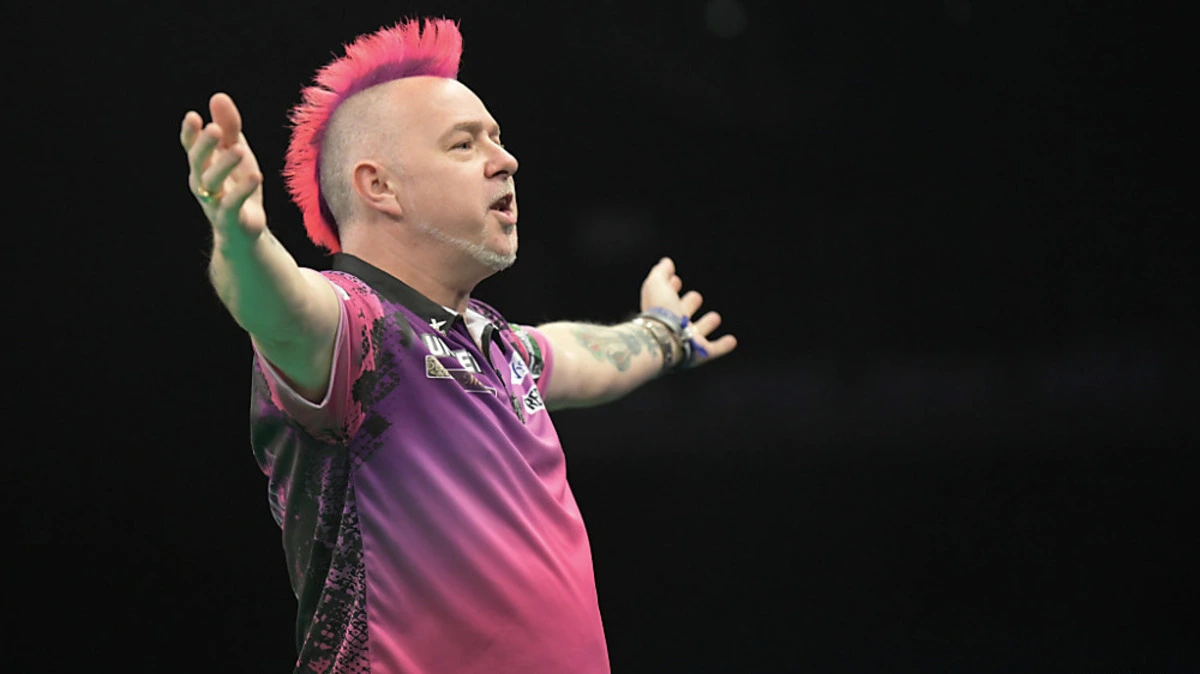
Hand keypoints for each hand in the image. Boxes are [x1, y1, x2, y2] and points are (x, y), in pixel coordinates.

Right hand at [180, 92, 266, 243]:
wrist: (244, 231)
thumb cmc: (237, 186)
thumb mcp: (236, 152)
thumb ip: (229, 127)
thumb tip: (218, 96)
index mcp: (202, 164)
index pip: (191, 146)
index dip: (190, 133)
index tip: (193, 116)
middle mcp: (202, 182)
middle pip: (198, 161)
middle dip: (205, 145)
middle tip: (215, 129)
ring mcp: (214, 202)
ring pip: (213, 182)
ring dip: (225, 165)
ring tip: (240, 149)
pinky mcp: (229, 219)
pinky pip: (232, 203)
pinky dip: (242, 190)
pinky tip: (255, 175)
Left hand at [640, 257, 737, 366]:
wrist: (662, 339)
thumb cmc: (658, 311)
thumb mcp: (656, 283)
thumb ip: (661, 272)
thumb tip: (666, 262)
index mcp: (661, 309)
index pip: (666, 297)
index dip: (671, 287)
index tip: (676, 280)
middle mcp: (673, 325)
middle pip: (682, 314)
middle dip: (688, 304)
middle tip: (696, 297)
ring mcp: (687, 340)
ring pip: (697, 331)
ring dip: (705, 324)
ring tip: (715, 317)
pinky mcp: (700, 353)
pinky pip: (714, 349)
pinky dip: (723, 346)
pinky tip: (732, 341)